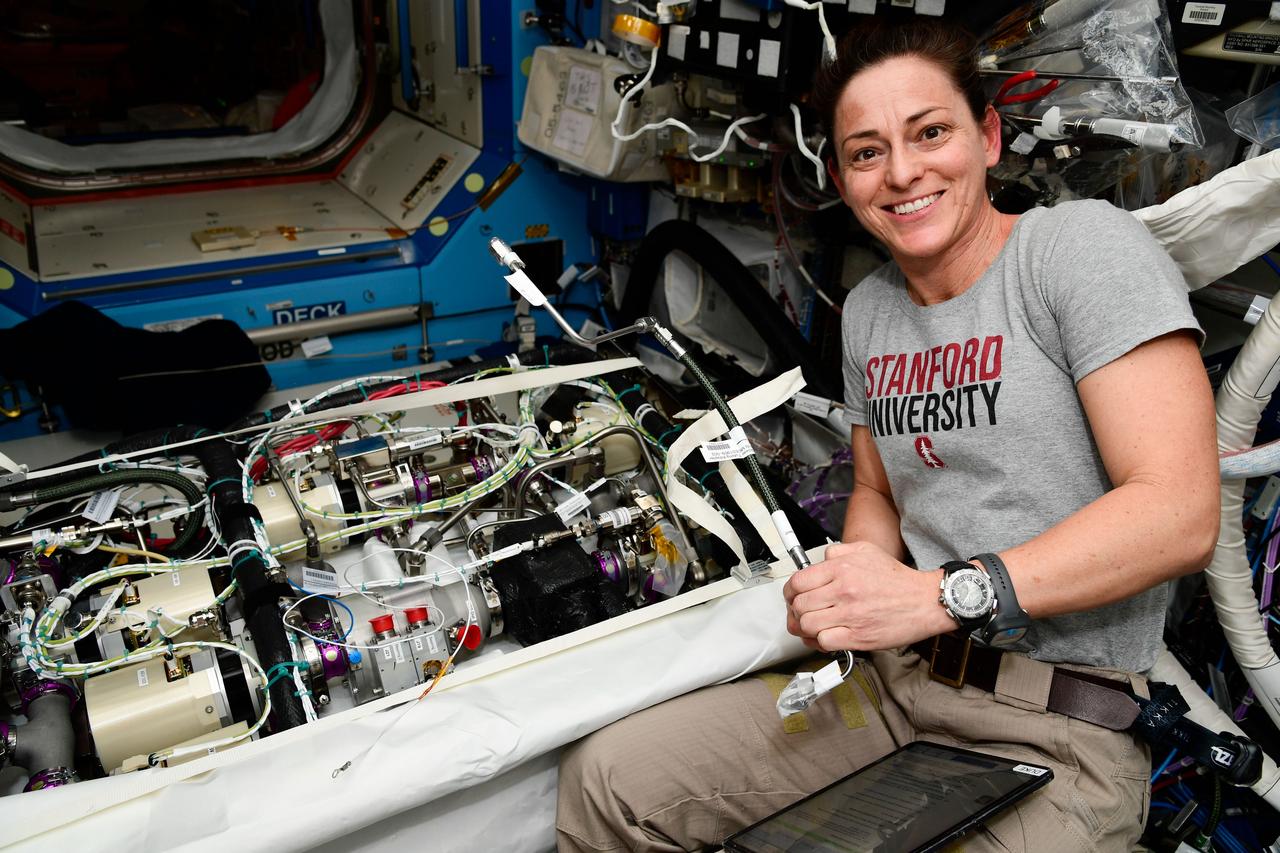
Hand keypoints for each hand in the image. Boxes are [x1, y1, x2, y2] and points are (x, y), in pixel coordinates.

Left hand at [782, 540, 954, 651]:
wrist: (924, 601)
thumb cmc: (897, 579)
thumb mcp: (866, 551)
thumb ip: (838, 552)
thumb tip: (820, 560)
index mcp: (842, 569)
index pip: (797, 582)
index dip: (790, 592)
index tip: (794, 597)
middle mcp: (843, 591)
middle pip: (798, 605)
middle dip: (796, 611)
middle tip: (803, 613)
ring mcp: (850, 615)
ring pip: (807, 625)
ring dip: (806, 628)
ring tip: (814, 626)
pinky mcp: (859, 637)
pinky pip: (824, 642)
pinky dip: (820, 642)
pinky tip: (826, 637)